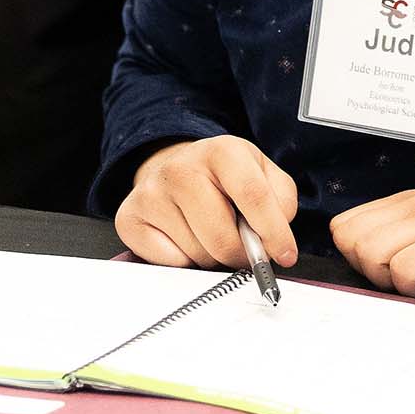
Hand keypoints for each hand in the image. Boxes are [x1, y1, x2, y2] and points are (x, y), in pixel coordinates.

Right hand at [115, 135, 297, 270]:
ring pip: (197, 254)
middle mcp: (181, 168)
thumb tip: (275, 238)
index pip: (253, 195)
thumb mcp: (264, 173)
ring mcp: (151, 193)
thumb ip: (281, 200)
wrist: (177, 168)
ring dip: (214, 257)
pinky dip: (186, 262)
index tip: (286, 255)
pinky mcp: (128, 219)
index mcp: (223, 150)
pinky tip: (188, 239)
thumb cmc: (227, 176)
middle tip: (246, 251)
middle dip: (242, 255)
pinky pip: (170, 263)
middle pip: (222, 236)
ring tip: (213, 234)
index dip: (274, 231)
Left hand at [331, 190, 414, 303]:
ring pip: (373, 253)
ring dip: (395, 281)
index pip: (342, 227)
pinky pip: (405, 270)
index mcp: (404, 201)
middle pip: (352, 241)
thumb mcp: (412, 249)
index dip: (358, 258)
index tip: (392, 267)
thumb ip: (378, 246)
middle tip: (408, 276)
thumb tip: (341, 254)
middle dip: (373, 271)